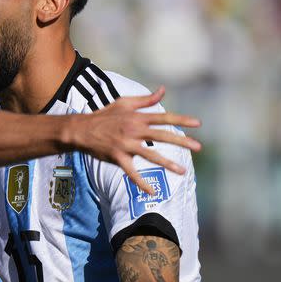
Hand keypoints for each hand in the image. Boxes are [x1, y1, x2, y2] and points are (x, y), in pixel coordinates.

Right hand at [72, 86, 200, 194]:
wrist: (81, 129)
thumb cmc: (104, 115)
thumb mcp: (124, 103)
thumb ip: (145, 99)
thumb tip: (163, 90)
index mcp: (137, 117)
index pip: (163, 117)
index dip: (181, 120)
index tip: (198, 124)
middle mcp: (134, 130)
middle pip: (162, 135)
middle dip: (182, 141)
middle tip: (199, 147)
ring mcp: (126, 144)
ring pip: (150, 155)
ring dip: (167, 163)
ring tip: (182, 171)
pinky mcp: (117, 157)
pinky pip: (131, 172)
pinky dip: (141, 182)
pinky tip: (152, 191)